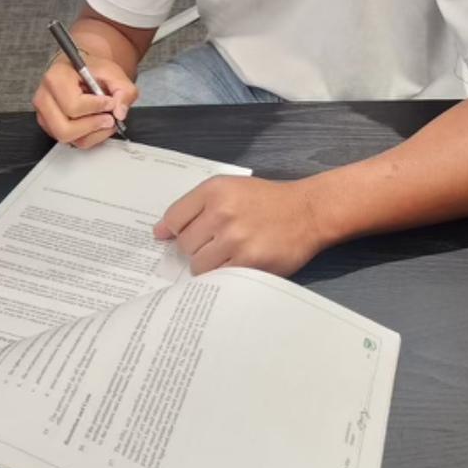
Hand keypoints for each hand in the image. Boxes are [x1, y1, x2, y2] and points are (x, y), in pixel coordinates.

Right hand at [32, 56, 137, 148]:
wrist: (83, 72)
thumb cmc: (93, 70)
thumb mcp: (114, 73)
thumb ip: (123, 90)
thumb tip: (119, 112)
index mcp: (56, 77)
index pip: (73, 105)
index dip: (97, 107)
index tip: (110, 102)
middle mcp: (44, 97)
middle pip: (65, 128)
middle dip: (93, 126)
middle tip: (110, 118)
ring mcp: (44, 115)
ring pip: (68, 138)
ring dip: (93, 133)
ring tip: (106, 120)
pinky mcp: (50, 127)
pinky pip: (71, 142)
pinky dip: (90, 137)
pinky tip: (98, 125)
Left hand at [153, 175, 324, 276]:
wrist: (307, 211)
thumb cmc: (267, 200)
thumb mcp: (230, 189)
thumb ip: (194, 206)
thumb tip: (159, 233)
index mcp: (214, 190)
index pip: (173, 219)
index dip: (175, 232)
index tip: (180, 237)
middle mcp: (221, 212)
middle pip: (184, 244)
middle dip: (196, 248)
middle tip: (216, 244)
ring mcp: (235, 239)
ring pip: (198, 265)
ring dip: (209, 265)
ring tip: (229, 255)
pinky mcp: (248, 262)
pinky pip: (218, 278)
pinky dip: (222, 276)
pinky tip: (236, 265)